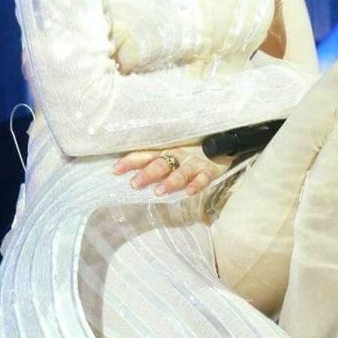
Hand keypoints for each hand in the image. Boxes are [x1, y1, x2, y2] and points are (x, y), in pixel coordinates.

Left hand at [112, 145, 230, 196]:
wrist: (222, 145)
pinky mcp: (209, 170)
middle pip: (160, 163)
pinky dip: (196, 184)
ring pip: (181, 171)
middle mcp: (177, 155)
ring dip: (170, 181)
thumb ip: (154, 166)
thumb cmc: (189, 155)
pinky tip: (189, 192)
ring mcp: (194, 162)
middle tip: (134, 184)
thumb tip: (128, 179)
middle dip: (147, 174)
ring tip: (159, 192)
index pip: (145, 155)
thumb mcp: (171, 156)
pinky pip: (203, 177)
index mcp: (165, 151)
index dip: (130, 161)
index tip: (115, 170)